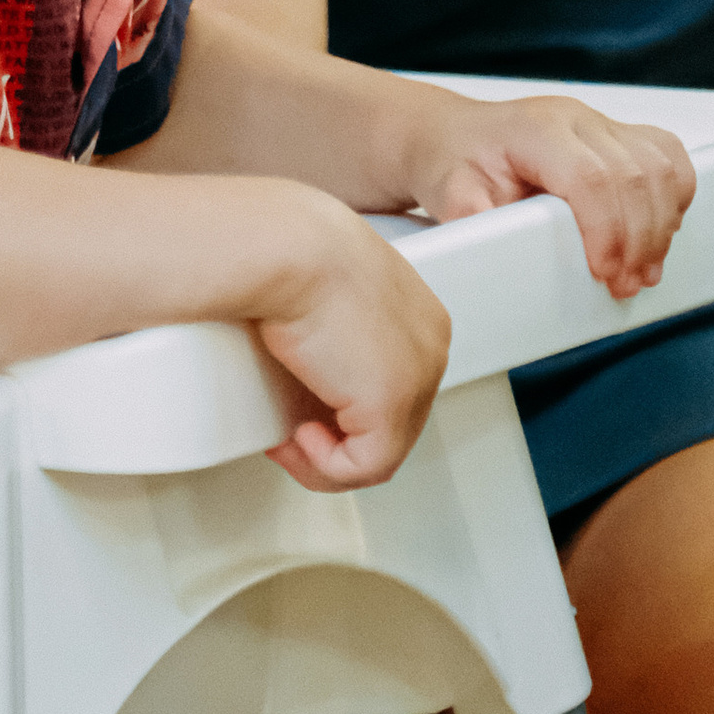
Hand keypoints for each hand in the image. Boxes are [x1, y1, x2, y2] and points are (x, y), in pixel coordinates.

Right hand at [256, 206, 450, 492]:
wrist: (284, 246)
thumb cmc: (288, 249)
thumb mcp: (320, 288)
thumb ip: (331, 329)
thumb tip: (305, 372)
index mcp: (418, 314)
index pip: (392, 381)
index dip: (344, 405)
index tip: (303, 402)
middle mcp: (429, 346)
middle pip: (389, 419)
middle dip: (336, 435)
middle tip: (289, 427)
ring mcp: (416, 378)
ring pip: (378, 452)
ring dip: (326, 458)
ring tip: (289, 440)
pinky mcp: (389, 407)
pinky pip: (362, 467)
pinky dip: (322, 466)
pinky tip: (295, 438)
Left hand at [408, 93, 694, 301]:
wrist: (453, 137)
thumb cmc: (454, 163)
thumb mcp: (448, 191)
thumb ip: (470, 215)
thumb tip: (494, 243)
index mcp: (534, 129)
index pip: (590, 176)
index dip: (606, 229)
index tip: (604, 273)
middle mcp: (574, 119)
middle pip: (634, 176)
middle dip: (638, 240)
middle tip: (625, 285)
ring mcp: (601, 123)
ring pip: (660, 166)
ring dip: (662, 225)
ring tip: (644, 271)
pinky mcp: (618, 134)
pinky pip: (668, 156)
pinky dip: (675, 196)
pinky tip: (659, 232)